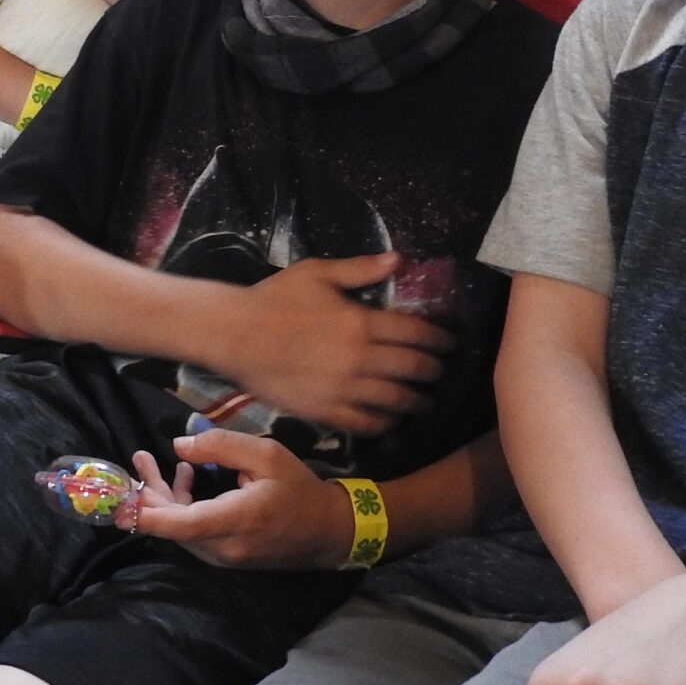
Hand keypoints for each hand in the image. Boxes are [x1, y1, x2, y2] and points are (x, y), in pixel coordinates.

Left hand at [120, 430, 358, 569]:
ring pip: (180, 529)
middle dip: (148, 494)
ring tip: (151, 463)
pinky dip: (181, 508)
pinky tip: (186, 478)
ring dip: (162, 498)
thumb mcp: (266, 455)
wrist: (327, 531)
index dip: (146, 516)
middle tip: (138, 458)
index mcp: (236, 520)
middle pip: (173, 525)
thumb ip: (221, 446)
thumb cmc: (298, 489)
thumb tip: (179, 446)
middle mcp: (224, 547)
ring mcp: (224, 557)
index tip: (118, 507)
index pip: (181, 525)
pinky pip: (194, 533)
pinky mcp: (225, 556)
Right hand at [220, 252, 452, 434]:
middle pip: (413, 369)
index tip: (449, 343)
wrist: (235, 335)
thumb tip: (400, 260)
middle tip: (440, 371)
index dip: (440, 340)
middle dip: (434, 370)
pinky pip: (367, 424)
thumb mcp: (317, 273)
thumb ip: (361, 268)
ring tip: (424, 400)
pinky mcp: (326, 411)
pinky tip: (390, 418)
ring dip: (417, 401)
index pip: (417, 335)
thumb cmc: (275, 299)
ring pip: (396, 401)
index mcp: (361, 323)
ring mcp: (344, 389)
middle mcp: (360, 360)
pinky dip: (385, 423)